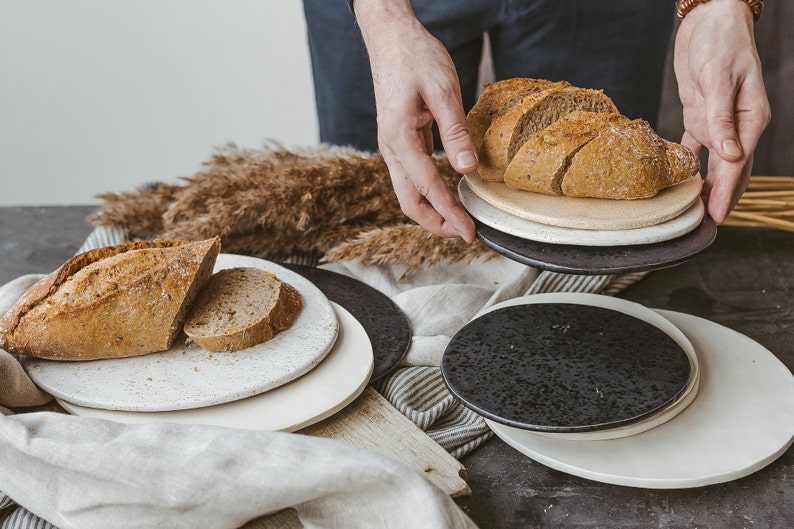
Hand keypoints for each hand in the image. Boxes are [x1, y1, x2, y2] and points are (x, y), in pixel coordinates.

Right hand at [355, 0, 477, 241]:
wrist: (391, 37)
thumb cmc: (415, 57)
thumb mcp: (442, 89)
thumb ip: (454, 130)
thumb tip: (467, 169)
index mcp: (399, 138)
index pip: (428, 187)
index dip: (450, 213)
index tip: (471, 232)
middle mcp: (391, 148)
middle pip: (409, 201)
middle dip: (437, 223)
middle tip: (467, 234)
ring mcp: (392, 146)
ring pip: (408, 192)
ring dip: (432, 211)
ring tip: (460, 221)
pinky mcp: (399, 140)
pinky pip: (412, 177)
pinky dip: (429, 193)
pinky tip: (448, 194)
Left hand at [673, 0, 770, 222]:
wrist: (710, 20)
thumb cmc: (721, 42)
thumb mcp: (719, 77)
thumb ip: (721, 117)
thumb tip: (729, 155)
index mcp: (751, 119)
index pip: (737, 164)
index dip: (727, 193)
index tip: (718, 217)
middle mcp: (737, 126)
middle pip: (730, 171)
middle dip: (720, 199)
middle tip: (706, 227)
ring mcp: (718, 124)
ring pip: (713, 165)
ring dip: (706, 188)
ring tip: (694, 212)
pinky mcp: (700, 117)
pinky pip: (694, 149)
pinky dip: (688, 167)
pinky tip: (679, 184)